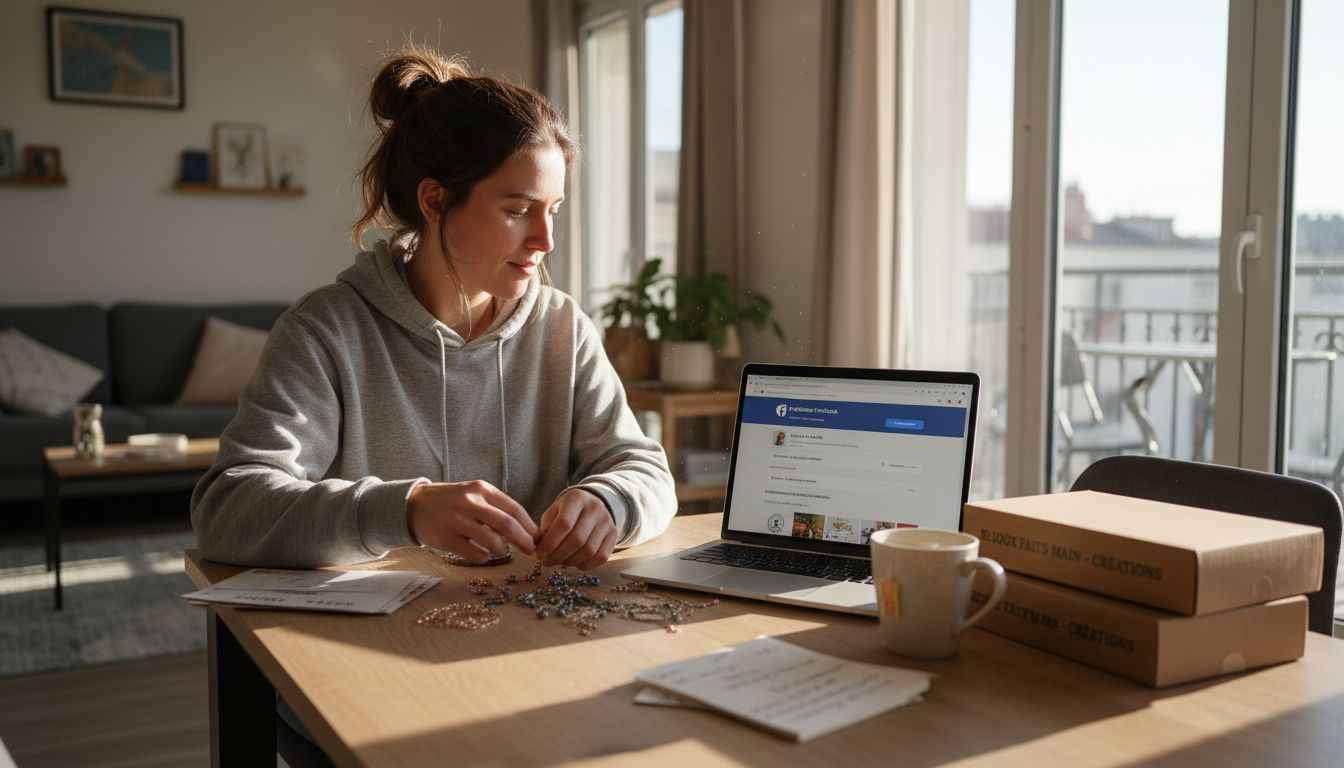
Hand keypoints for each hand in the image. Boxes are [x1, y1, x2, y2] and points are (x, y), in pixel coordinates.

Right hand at [406, 480, 539, 563]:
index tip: (538, 537)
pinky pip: (475, 554)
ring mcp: (457, 520)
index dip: (529, 526)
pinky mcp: (446, 538)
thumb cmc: (450, 501)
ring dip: (503, 550)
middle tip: (531, 550)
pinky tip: (482, 554)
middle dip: (524, 540)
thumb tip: (525, 528)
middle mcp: (470, 502)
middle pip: (507, 524)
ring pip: (492, 541)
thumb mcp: (473, 494)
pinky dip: (484, 557)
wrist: (413, 505)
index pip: (514, 509)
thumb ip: (495, 507)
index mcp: (481, 489)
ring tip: (502, 550)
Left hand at [536, 489, 617, 569]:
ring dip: (570, 561)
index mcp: (577, 498)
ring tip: (559, 562)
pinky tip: (575, 563)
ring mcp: (607, 521)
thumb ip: (546, 527)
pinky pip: (601, 556)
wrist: (592, 505)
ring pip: (589, 550)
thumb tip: (542, 549)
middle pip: (577, 539)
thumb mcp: (554, 511)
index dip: (550, 543)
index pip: (564, 524)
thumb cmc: (568, 511)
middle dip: (558, 555)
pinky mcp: (614, 535)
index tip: (540, 554)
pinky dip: (586, 565)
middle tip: (547, 562)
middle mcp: (595, 507)